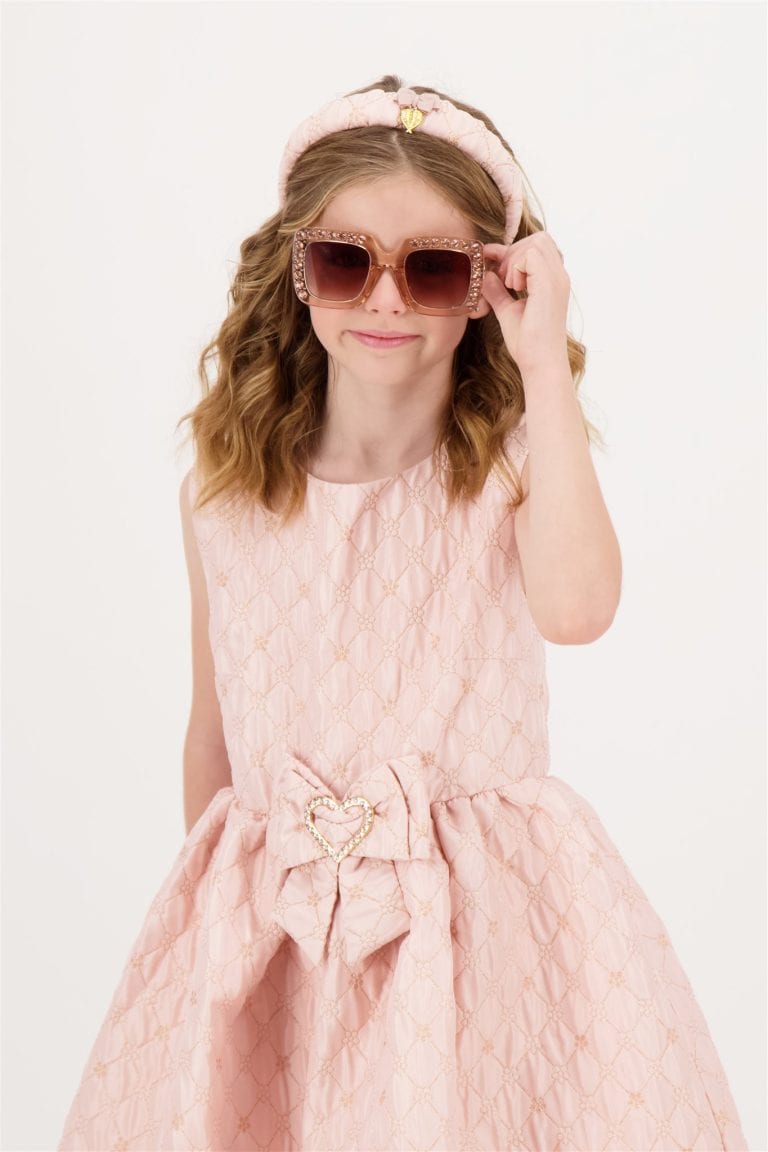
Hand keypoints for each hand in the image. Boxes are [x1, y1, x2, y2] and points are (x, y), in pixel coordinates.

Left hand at [481, 233, 570, 378]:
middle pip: (539, 238)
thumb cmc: (528, 344)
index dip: (511, 250)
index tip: (490, 258)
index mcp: (552, 281)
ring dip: (516, 259)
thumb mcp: (508, 311)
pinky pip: (532, 254)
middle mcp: (559, 277)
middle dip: (514, 251)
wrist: (540, 363)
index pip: (536, 247)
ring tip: (510, 285)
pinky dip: (517, 266)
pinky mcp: (549, 284)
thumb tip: (485, 275)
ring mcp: (557, 279)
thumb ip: (497, 292)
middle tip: (505, 279)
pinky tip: (515, 288)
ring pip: (536, 241)